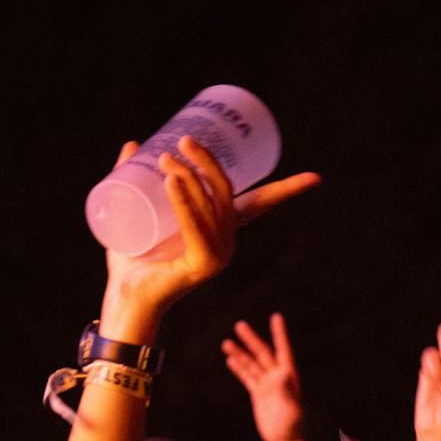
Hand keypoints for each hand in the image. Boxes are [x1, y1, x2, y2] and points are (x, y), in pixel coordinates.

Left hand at [100, 136, 320, 341]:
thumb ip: (132, 179)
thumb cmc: (131, 262)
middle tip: (183, 140)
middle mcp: (226, 242)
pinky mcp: (202, 264)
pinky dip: (185, 203)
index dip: (288, 190)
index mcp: (221, 230)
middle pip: (227, 191)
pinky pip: (196, 226)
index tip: (316, 178)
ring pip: (212, 204)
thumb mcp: (134, 211)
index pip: (261, 204)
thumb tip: (134, 144)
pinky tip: (173, 183)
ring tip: (166, 158)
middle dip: (209, 161)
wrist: (124, 301)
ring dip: (191, 176)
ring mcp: (218, 254)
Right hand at [222, 313, 305, 440]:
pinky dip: (239, 368)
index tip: (275, 317)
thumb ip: (286, 391)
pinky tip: (231, 359)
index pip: (283, 350)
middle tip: (240, 325)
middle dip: (251, 340)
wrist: (285, 439)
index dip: (279, 334)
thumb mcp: (291, 408)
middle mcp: (277, 376)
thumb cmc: (292, 425)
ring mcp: (266, 384)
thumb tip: (281, 374)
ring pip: (251, 364)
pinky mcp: (258, 393)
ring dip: (240, 353)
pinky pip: (247, 377)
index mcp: (288, 376)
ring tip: (226, 342)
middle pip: (262, 354)